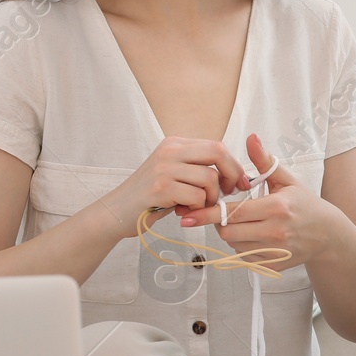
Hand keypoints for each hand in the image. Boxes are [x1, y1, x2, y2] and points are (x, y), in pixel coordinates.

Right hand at [101, 136, 244, 234]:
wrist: (116, 211)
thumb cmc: (149, 196)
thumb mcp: (173, 173)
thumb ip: (197, 168)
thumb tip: (234, 174)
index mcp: (174, 143)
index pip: (216, 146)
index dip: (233, 165)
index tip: (240, 183)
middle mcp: (169, 150)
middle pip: (217, 152)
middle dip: (232, 175)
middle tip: (229, 193)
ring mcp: (164, 168)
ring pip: (210, 178)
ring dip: (211, 198)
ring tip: (198, 207)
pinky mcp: (161, 188)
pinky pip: (197, 197)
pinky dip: (198, 208)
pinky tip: (184, 212)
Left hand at [173, 134, 346, 271]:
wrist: (328, 234)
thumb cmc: (304, 203)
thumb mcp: (285, 179)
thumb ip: (264, 160)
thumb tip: (251, 137)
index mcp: (276, 208)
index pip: (233, 213)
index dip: (209, 214)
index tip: (189, 216)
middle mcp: (275, 232)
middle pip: (228, 232)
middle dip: (219, 222)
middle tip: (223, 213)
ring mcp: (275, 251)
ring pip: (234, 245)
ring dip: (231, 233)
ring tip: (243, 222)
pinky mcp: (274, 266)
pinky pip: (244, 257)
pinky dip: (242, 246)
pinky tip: (253, 235)